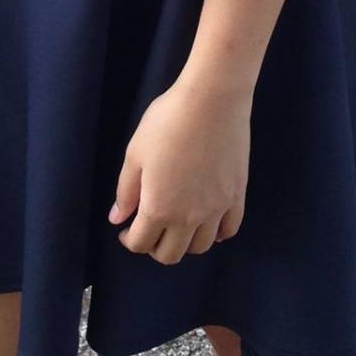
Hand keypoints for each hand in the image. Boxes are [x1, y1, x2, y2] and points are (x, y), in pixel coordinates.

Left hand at [109, 75, 249, 261]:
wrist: (212, 100)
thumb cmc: (168, 121)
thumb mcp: (136, 153)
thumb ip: (126, 191)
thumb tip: (118, 218)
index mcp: (158, 208)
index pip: (141, 244)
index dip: (129, 240)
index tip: (126, 229)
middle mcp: (189, 217)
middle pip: (171, 254)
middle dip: (155, 247)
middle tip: (151, 228)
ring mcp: (216, 208)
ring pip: (201, 247)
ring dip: (186, 242)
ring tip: (179, 224)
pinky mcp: (237, 195)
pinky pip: (230, 229)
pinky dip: (218, 233)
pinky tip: (209, 221)